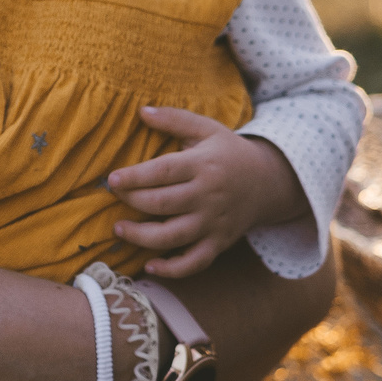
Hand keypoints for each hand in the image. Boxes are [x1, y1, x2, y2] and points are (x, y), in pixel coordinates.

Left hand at [104, 105, 305, 277]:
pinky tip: (150, 265)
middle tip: (113, 197)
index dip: (135, 177)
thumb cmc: (228, 152)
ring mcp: (214, 222)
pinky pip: (195, 262)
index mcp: (203, 165)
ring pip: (174, 236)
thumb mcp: (207, 129)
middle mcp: (208, 195)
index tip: (112, 179)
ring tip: (119, 228)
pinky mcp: (219, 243)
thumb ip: (174, 119)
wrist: (269, 182)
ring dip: (142, 237)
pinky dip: (172, 269)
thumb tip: (141, 111)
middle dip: (132, 202)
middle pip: (163, 204)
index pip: (164, 172)